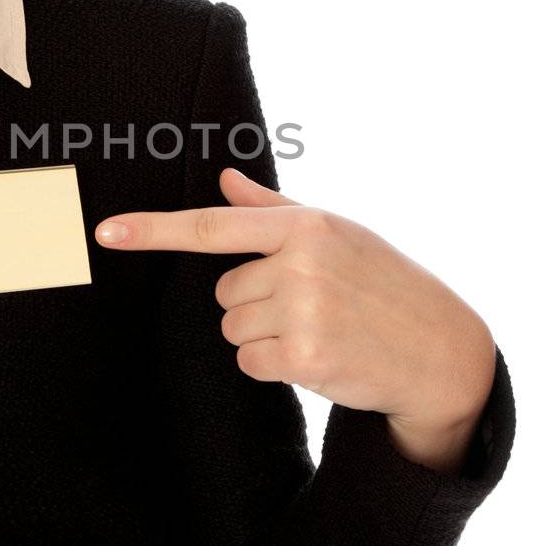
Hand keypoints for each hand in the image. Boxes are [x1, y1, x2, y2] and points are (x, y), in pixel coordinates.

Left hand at [95, 168, 495, 433]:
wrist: (440, 348)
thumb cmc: (383, 282)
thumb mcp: (337, 234)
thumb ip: (273, 210)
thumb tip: (224, 179)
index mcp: (305, 225)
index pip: (214, 226)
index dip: (154, 231)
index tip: (105, 232)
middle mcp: (301, 262)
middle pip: (223, 292)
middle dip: (255, 304)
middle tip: (311, 308)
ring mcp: (303, 310)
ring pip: (234, 328)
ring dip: (265, 338)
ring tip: (319, 330)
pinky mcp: (304, 356)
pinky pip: (249, 362)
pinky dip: (274, 366)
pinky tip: (319, 357)